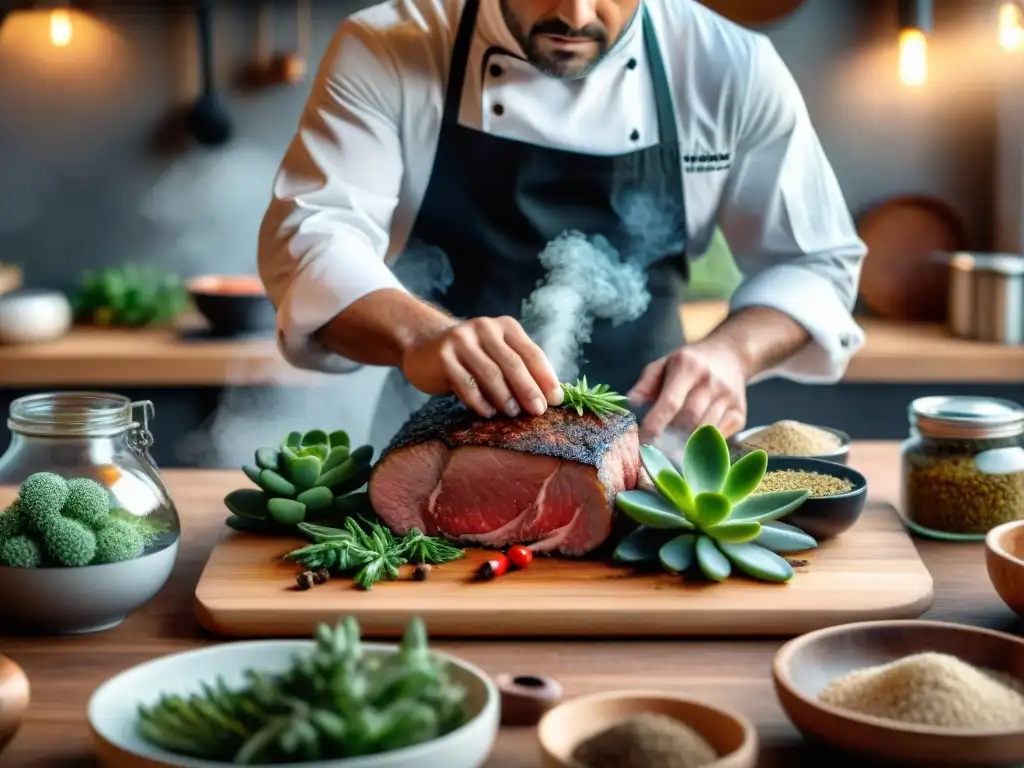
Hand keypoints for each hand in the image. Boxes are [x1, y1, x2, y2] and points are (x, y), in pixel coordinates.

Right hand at [401, 316, 563, 418]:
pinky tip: (488, 413)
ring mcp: (462, 341)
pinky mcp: (443, 357)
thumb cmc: (470, 356)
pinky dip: (479, 401)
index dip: (546, 378)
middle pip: (513, 364)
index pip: (532, 353)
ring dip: (505, 397)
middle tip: (539, 411)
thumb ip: (520, 368)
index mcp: (505, 327)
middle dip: (528, 390)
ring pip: (490, 374)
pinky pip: (466, 384)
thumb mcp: (497, 353)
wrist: (424, 344)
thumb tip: (550, 397)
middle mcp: (485, 329)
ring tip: (513, 414)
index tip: (556, 400)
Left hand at [627, 341, 748, 439]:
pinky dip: (703, 446)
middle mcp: (711, 382)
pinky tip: (692, 445)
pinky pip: (719, 438)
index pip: (670, 403)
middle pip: (688, 421)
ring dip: (685, 445)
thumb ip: (645, 384)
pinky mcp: (739, 414)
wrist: (732, 355)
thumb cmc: (690, 363)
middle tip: (655, 449)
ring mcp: (728, 399)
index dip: (655, 425)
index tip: (641, 441)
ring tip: (671, 450)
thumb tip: (631, 403)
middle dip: (669, 438)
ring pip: (704, 432)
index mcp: (688, 367)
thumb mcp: (664, 364)